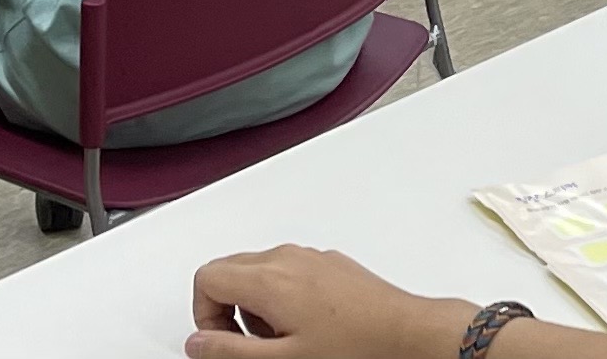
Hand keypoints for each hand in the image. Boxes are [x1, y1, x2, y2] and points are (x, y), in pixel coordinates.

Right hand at [186, 247, 476, 358]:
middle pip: (230, 270)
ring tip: (282, 342)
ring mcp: (311, 258)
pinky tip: (307, 330)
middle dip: (229, 311)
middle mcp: (288, 258)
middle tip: (250, 347)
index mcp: (269, 278)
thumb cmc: (357, 347)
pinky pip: (288, 272)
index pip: (207, 278)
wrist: (409, 335)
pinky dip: (282, 298)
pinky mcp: (330, 265)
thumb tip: (197, 343)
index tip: (221, 344)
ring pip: (259, 271)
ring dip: (256, 307)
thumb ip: (230, 351)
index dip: (205, 315)